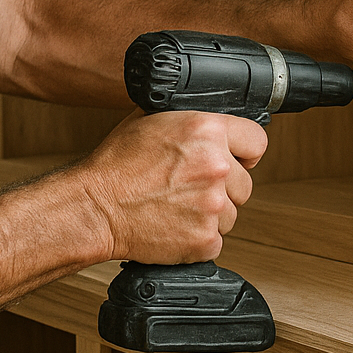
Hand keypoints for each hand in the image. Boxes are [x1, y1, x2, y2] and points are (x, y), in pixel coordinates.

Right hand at [76, 109, 267, 263]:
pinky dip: (198, 238)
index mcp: (207, 130)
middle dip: (224, 187)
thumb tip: (210, 112)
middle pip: (246, 183)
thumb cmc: (116, 164)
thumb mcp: (151, 119)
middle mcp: (216, 166)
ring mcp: (213, 205)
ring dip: (211, 214)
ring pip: (232, 214)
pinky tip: (174, 225)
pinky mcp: (205, 239)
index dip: (245, 152)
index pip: (257, 142)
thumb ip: (189, 117)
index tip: (236, 159)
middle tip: (190, 188)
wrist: (94, 207)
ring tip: (177, 206)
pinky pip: (216, 239)